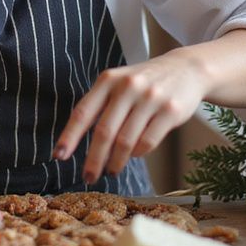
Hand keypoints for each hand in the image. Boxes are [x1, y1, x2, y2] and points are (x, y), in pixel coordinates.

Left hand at [53, 52, 207, 180]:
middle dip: (94, 159)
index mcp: (108, 79)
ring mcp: (150, 98)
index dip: (69, 136)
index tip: (59, 156)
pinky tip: (135, 155)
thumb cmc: (145, 82)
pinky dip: (138, 154)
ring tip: (111, 170)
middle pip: (104, 132)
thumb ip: (101, 105)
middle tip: (88, 176)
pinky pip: (148, 142)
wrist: (187, 68)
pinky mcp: (170, 110)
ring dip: (116, 161)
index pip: (83, 112)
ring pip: (126, 141)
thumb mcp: (119, 83)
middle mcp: (127, 86)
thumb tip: (78, 140)